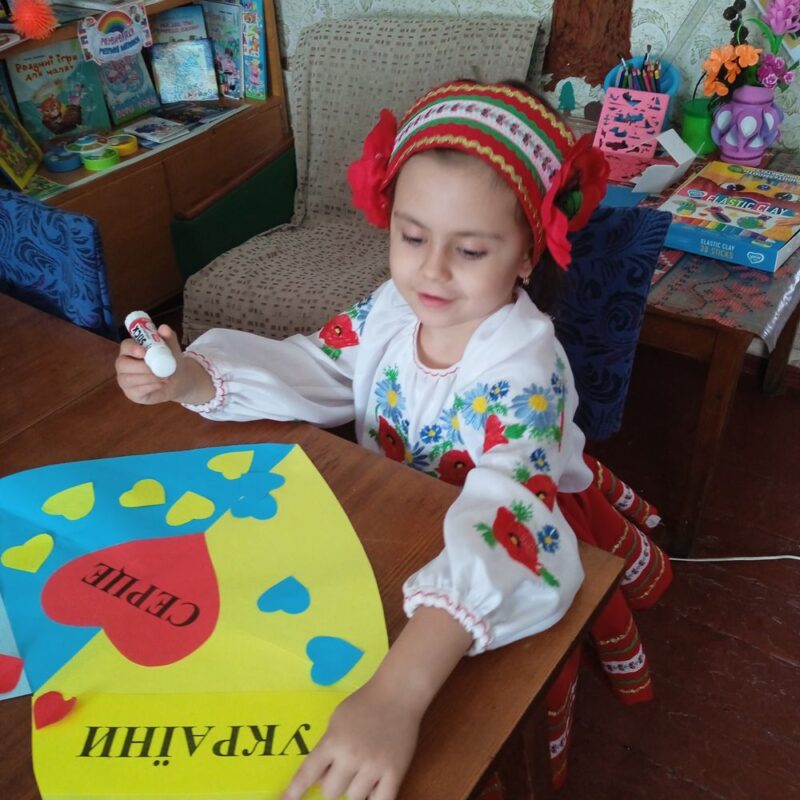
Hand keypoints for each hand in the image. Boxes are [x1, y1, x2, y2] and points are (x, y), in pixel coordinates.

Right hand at [115, 324, 214, 405]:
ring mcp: (125, 379)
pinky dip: (150, 388)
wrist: (178, 381)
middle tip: (158, 370)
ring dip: (148, 379)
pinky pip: (135, 391)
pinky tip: (160, 385)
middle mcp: (123, 364)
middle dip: (141, 367)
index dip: (132, 349)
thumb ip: (169, 338)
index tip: (143, 352)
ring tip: (164, 378)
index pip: (125, 346)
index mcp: (131, 349)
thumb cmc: (170, 362)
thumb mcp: (173, 349)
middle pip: (123, 364)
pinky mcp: (131, 393)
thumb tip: (164, 328)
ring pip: (128, 379)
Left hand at [281, 679, 420, 799]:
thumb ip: (328, 746)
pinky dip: (374, 798)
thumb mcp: (337, 720)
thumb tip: (320, 777)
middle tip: (343, 769)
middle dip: (333, 784)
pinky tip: (373, 788)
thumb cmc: (364, 703)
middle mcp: (351, 756)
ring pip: (354, 798)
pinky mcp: (394, 771)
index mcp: (333, 741)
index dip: (293, 791)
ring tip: (363, 771)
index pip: (307, 773)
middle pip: (330, 792)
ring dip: (355, 789)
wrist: (398, 693)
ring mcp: (374, 766)